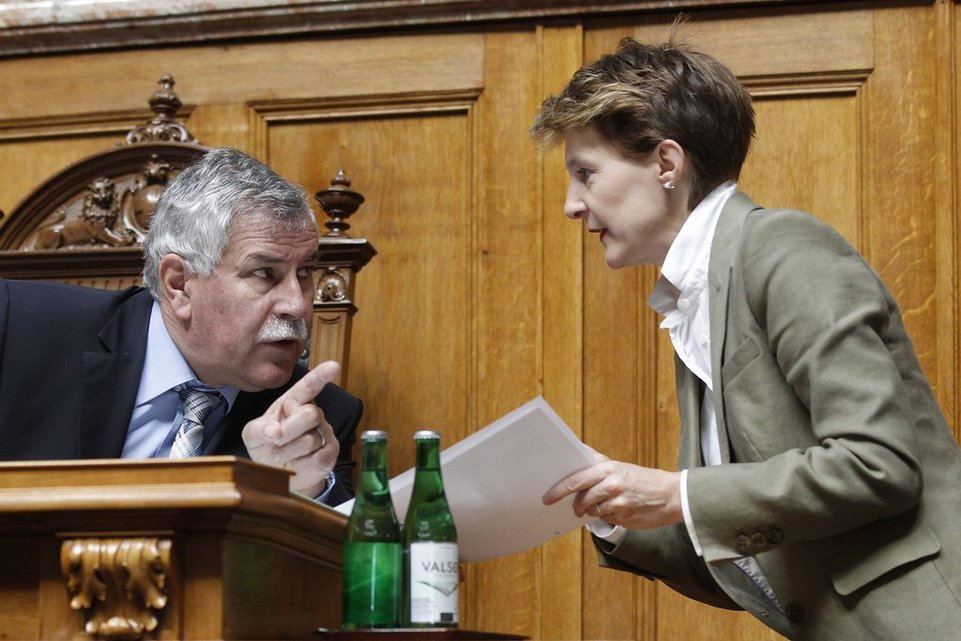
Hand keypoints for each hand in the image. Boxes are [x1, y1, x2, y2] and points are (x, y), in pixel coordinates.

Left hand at [243, 360, 340, 497]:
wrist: (278, 474)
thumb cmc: (267, 447)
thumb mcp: (252, 435)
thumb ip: (258, 429)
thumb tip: (274, 430)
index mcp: (293, 403)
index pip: (307, 387)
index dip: (320, 376)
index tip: (333, 366)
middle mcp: (312, 414)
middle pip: (311, 414)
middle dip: (289, 430)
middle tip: (276, 440)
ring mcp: (324, 433)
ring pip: (311, 440)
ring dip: (289, 452)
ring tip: (283, 454)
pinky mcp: (330, 452)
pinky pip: (317, 458)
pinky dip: (300, 464)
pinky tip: (296, 462)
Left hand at [542, 456, 683, 529]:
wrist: (671, 495)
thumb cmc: (641, 480)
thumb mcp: (619, 466)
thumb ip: (597, 462)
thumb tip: (577, 450)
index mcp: (608, 468)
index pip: (576, 479)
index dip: (559, 489)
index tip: (548, 497)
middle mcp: (612, 484)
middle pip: (581, 497)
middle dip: (574, 505)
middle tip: (572, 508)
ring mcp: (618, 502)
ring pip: (592, 510)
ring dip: (591, 510)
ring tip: (599, 505)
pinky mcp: (624, 517)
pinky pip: (605, 519)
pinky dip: (605, 516)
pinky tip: (615, 510)